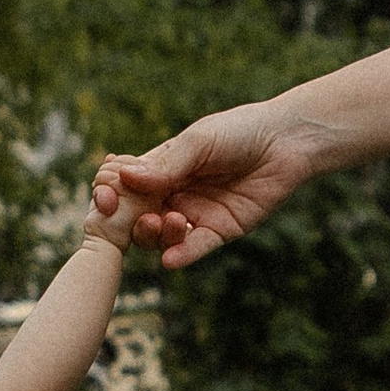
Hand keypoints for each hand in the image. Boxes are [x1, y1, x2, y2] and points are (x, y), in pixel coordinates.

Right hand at [92, 103, 326, 269]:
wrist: (286, 141)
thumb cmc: (239, 131)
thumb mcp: (198, 142)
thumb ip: (165, 165)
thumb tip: (125, 179)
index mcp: (162, 168)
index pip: (125, 187)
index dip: (111, 194)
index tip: (104, 195)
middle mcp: (174, 194)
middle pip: (137, 216)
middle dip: (127, 219)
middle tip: (124, 216)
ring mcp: (195, 214)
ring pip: (162, 236)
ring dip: (156, 235)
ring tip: (167, 221)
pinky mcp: (220, 231)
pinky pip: (195, 248)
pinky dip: (181, 255)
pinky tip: (170, 259)